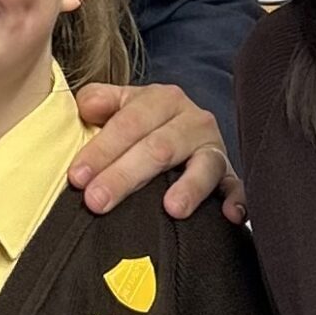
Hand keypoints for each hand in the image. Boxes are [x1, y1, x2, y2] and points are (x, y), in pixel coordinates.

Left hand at [69, 82, 245, 223]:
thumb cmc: (141, 125)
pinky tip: (230, 215)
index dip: (101, 150)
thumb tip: (86, 108)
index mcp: (162, 99)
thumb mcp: (120, 105)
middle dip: (125, 176)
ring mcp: (213, 149)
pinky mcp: (230, 175)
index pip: (129, 123)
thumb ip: (99, 100)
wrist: (179, 133)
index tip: (78, 177)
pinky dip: (236, 200)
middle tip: (97, 202)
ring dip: (189, 188)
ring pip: (202, 166)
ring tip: (172, 209)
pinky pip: (237, 187)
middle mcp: (192, 120)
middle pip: (158, 148)